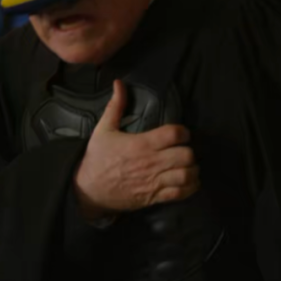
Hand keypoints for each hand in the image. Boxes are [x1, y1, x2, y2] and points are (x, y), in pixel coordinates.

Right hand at [73, 80, 199, 221]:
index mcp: (141, 144)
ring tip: (189, 165)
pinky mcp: (154, 197)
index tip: (181, 134)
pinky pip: (180, 194)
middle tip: (185, 150)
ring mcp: (154, 181)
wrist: (88, 190)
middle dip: (189, 151)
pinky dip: (190, 187)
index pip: (174, 134)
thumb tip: (119, 83)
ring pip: (186, 175)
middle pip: (186, 155)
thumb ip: (115, 106)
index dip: (184, 132)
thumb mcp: (103, 129)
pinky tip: (189, 181)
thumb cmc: (97, 158)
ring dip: (192, 169)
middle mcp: (151, 163)